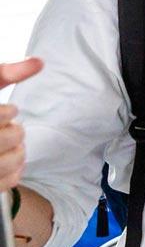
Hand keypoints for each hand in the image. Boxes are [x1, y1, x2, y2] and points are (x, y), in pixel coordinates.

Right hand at [0, 58, 43, 191]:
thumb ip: (3, 72)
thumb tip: (39, 62)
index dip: (7, 112)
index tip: (9, 110)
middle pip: (0, 140)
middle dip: (15, 133)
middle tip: (14, 129)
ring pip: (0, 164)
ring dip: (18, 155)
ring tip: (16, 145)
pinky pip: (0, 185)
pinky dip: (13, 174)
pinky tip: (13, 163)